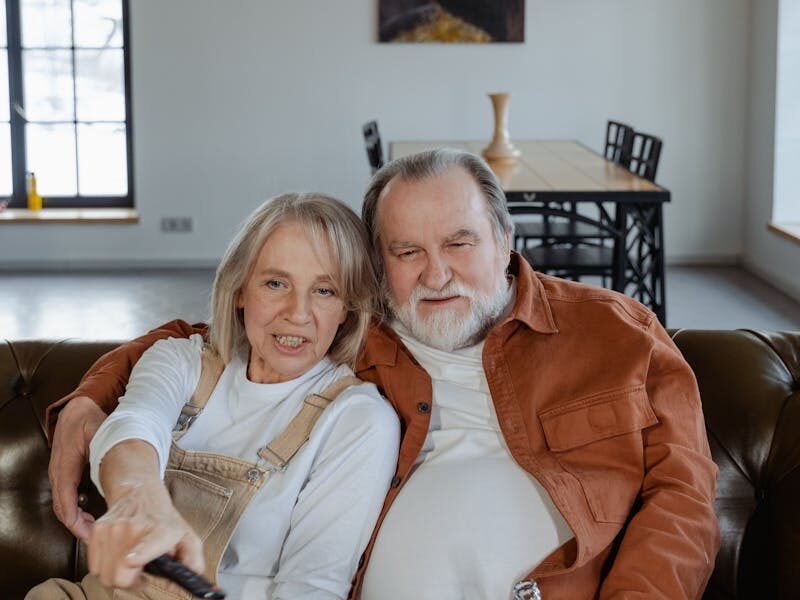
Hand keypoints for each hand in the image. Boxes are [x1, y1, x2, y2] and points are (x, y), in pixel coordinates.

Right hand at [48, 395, 106, 539]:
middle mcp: (58, 468)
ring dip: (75, 519)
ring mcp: (58, 472)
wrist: (77, 410)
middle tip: (94, 536)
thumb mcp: (102, 430)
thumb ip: (109, 446)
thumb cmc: (90, 419)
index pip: (65, 494)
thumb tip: (122, 462)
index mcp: (67, 459)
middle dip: (76, 524)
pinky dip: (73, 510)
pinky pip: (64, 497)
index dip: (73, 514)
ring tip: (93, 529)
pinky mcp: (62, 474)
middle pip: (61, 504)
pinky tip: (86, 516)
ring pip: (61, 503)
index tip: (84, 529)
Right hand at [88, 481, 203, 589]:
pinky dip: (105, 567)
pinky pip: (94, 566)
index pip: (149, 544)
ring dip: (116, 576)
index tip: (132, 560)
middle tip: (139, 576)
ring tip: (130, 566)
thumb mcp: (187, 539)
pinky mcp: (98, 530)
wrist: (140, 493)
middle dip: (129, 584)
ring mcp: (114, 529)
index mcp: (163, 531)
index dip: (140, 554)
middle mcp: (135, 529)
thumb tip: (175, 585)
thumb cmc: (163, 520)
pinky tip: (118, 558)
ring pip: (104, 575)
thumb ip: (192, 564)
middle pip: (119, 576)